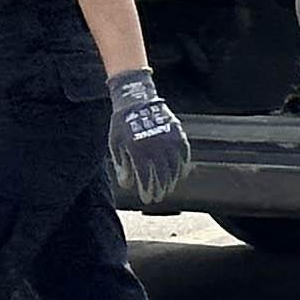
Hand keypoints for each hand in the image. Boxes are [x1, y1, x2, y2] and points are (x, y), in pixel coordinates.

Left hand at [105, 69, 192, 205]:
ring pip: (175, 167)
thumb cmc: (123, 124)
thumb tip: (127, 184)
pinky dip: (183, 166)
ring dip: (172, 181)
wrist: (137, 100)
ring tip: (168, 188)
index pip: (146, 178)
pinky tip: (180, 174)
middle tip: (158, 197)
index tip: (148, 199)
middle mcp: (155, 146)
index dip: (148, 191)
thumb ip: (121, 166)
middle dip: (160, 190)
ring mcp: (168, 139)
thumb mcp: (115, 144)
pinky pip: (184, 154)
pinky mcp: (178, 133)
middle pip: (162, 176)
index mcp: (138, 150)